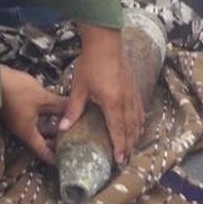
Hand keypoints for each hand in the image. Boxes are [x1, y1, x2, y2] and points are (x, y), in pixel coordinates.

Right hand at [0, 65, 67, 163]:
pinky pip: (36, 117)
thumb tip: (75, 110)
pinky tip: (58, 108)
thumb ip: (60, 105)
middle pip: (42, 140)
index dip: (55, 158)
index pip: (43, 152)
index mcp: (27, 133)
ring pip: (40, 127)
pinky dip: (47, 115)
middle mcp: (22, 129)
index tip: (67, 160)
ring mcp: (19, 118)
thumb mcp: (42, 98)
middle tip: (75, 139)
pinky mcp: (18, 108)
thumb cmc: (16, 91)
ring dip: (53, 126)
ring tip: (70, 123)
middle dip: (57, 141)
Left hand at [61, 24, 143, 164]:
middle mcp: (126, 101)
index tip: (119, 160)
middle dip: (129, 146)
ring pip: (137, 121)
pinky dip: (139, 122)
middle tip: (125, 161)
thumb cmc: (91, 63)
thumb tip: (63, 128)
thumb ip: (73, 109)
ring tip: (132, 149)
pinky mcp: (134, 88)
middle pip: (130, 129)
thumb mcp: (79, 87)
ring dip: (135, 136)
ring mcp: (132, 94)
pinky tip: (137, 127)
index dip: (119, 147)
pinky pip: (139, 110)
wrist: (105, 42)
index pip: (118, 130)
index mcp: (112, 102)